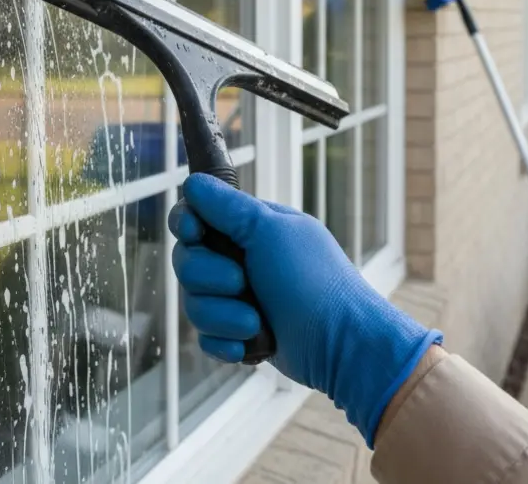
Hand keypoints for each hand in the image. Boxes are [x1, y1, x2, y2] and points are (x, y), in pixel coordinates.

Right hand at [169, 173, 441, 445]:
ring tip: (255, 323)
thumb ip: (226, 207)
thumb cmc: (311, 281)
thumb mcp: (269, 231)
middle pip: (188, 262)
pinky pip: (208, 337)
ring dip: (221, 316)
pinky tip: (249, 345)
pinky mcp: (242, 334)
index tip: (194, 233)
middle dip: (208, 277)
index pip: (197, 217)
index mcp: (253, 228)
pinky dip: (225, 343)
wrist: (340, 343)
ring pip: (195, 304)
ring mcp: (243, 298)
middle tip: (240, 282)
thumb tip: (193, 182)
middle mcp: (245, 260)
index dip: (187, 225)